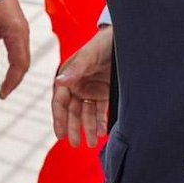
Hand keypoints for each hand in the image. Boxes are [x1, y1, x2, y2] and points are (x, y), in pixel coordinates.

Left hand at [0, 0, 30, 97]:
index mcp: (18, 35)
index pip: (19, 66)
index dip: (12, 82)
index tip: (2, 95)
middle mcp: (24, 34)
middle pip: (24, 64)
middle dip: (15, 81)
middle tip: (3, 94)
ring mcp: (23, 31)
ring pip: (24, 58)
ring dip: (16, 73)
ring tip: (5, 86)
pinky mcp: (19, 28)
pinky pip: (21, 50)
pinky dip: (16, 63)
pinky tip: (9, 69)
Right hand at [51, 25, 112, 147]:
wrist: (124, 39)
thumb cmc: (102, 44)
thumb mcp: (89, 56)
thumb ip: (75, 70)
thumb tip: (59, 82)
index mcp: (69, 76)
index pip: (60, 101)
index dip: (59, 118)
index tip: (60, 134)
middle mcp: (78, 85)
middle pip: (73, 111)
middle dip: (73, 128)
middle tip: (75, 144)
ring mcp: (91, 90)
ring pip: (86, 113)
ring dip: (88, 128)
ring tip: (92, 143)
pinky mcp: (104, 93)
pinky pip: (100, 111)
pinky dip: (100, 122)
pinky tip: (102, 132)